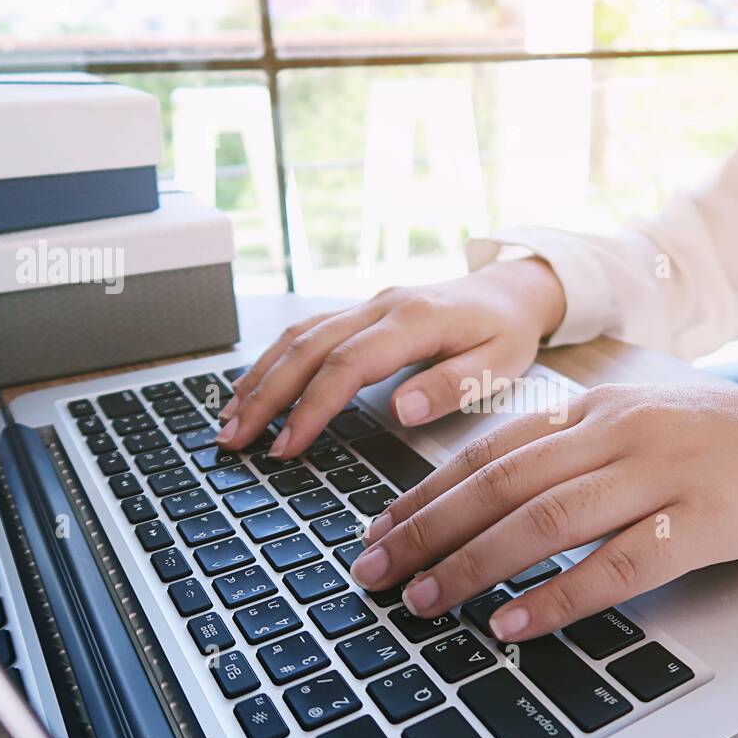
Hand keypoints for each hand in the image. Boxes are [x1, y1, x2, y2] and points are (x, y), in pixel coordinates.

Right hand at [215, 258, 564, 457]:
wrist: (509, 291)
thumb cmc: (506, 333)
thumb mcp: (500, 365)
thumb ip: (451, 386)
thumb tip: (401, 408)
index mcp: (415, 320)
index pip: (348, 364)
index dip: (311, 407)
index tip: (286, 446)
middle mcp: (381, 306)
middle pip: (307, 348)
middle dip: (265, 395)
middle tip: (233, 439)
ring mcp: (366, 306)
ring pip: (298, 337)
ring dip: (259, 378)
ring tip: (228, 420)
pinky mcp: (359, 312)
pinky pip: (306, 333)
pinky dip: (273, 361)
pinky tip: (252, 389)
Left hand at [348, 383, 737, 641]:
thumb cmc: (734, 442)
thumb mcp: (645, 424)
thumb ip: (578, 449)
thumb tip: (501, 495)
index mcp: (599, 409)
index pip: (490, 450)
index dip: (426, 491)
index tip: (378, 528)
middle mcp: (620, 432)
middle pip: (502, 484)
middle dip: (427, 529)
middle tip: (374, 572)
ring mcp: (664, 472)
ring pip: (547, 519)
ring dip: (475, 564)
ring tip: (425, 601)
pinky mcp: (705, 519)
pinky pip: (619, 564)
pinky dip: (560, 597)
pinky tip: (517, 623)